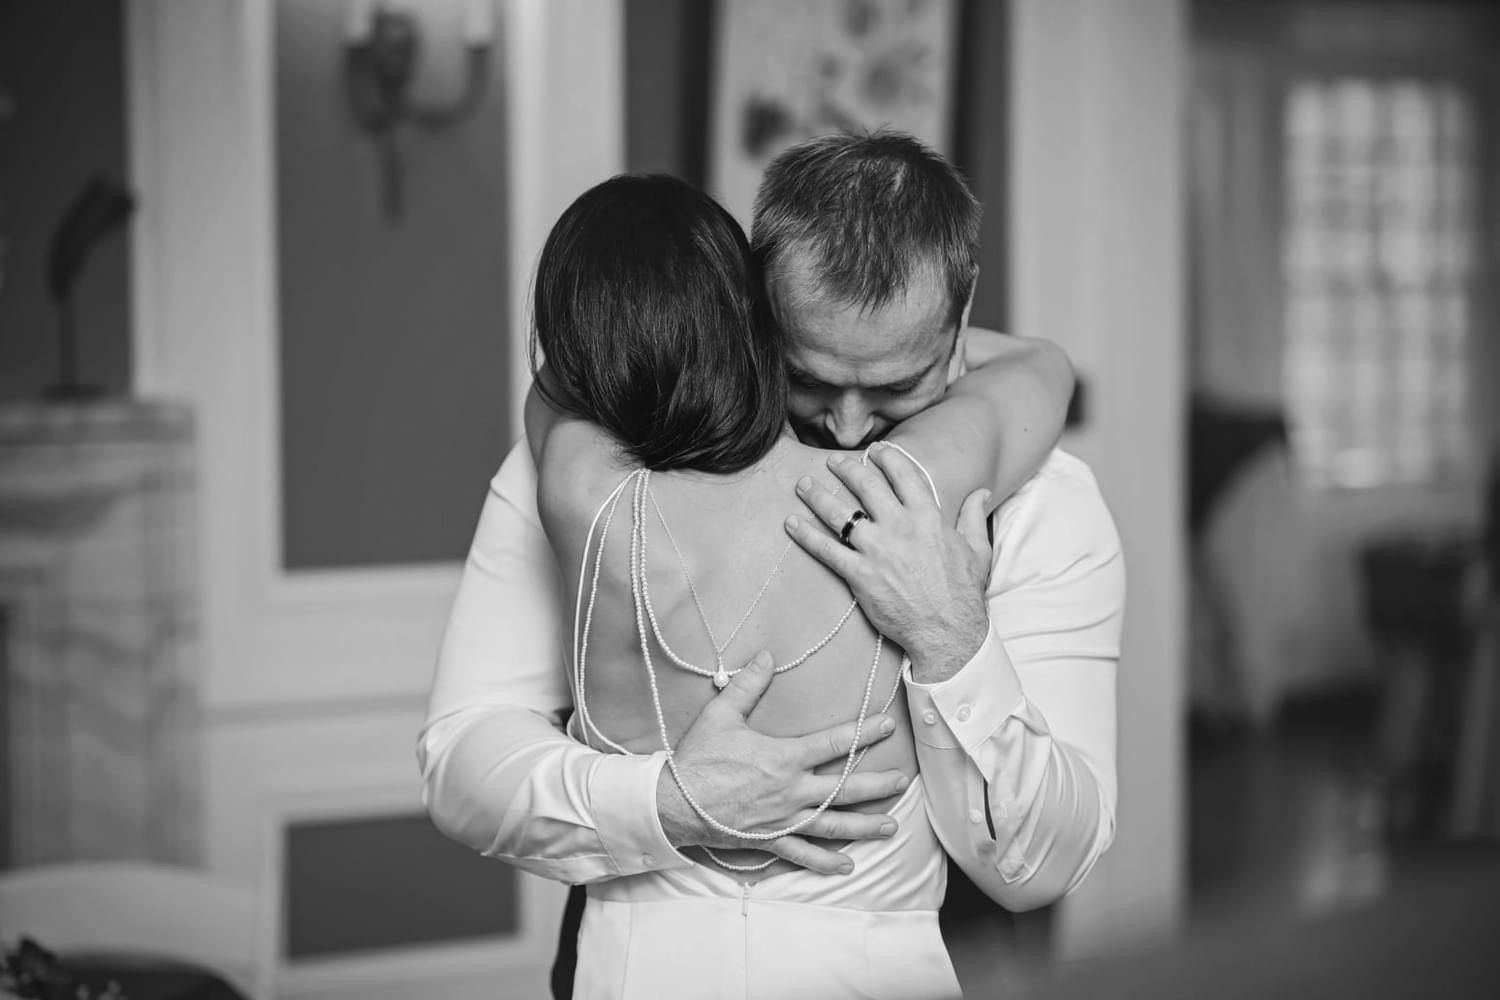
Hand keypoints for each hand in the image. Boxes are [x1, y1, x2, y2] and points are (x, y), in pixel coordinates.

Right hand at [657, 650, 909, 873]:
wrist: (673, 803)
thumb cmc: (697, 759)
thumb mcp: (721, 715)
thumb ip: (748, 685)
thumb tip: (766, 655)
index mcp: (784, 758)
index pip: (833, 743)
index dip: (863, 732)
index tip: (887, 725)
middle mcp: (791, 792)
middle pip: (845, 789)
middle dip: (877, 785)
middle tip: (901, 781)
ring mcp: (783, 820)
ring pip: (833, 825)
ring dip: (864, 826)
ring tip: (890, 827)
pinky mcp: (770, 840)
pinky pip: (803, 854)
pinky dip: (825, 862)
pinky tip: (846, 866)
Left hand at [785, 444, 993, 683]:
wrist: (948, 632)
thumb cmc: (964, 593)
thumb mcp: (977, 550)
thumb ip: (973, 516)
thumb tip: (981, 492)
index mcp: (928, 517)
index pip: (903, 475)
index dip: (887, 457)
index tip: (875, 450)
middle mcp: (900, 527)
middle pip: (866, 486)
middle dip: (845, 469)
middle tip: (832, 462)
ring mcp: (877, 550)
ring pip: (840, 514)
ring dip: (818, 496)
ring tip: (804, 485)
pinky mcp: (860, 574)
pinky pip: (826, 549)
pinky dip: (806, 535)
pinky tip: (791, 523)